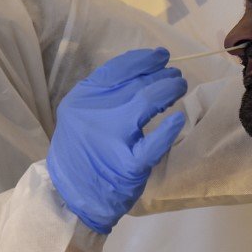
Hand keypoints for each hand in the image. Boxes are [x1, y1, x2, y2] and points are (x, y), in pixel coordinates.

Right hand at [46, 48, 187, 233]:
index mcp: (82, 98)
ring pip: (147, 102)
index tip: (161, 56)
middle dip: (162, 75)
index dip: (144, 60)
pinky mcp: (129, 164)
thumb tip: (142, 71)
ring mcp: (113, 138)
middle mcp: (95, 113)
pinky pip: (154, 143)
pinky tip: (178, 119)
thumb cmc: (80, 151)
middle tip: (176, 76)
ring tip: (179, 86)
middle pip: (137, 83)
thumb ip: (103, 94)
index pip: (117, 69)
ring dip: (169, 90)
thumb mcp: (79, 114)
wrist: (72, 195)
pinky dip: (168, 129)